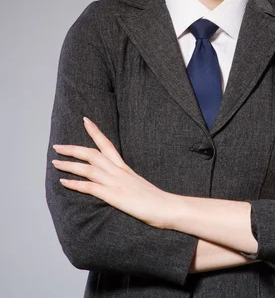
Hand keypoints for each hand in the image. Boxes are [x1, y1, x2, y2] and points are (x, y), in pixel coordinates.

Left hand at [51, 117, 173, 227]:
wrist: (167, 207)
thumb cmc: (156, 199)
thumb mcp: (139, 184)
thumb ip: (127, 180)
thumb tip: (120, 182)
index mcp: (124, 167)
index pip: (107, 144)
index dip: (95, 131)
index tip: (85, 120)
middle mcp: (118, 171)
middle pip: (92, 153)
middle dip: (73, 148)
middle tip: (57, 145)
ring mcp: (115, 182)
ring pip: (88, 167)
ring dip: (69, 164)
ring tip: (54, 162)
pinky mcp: (114, 195)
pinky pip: (90, 187)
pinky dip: (75, 184)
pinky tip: (63, 182)